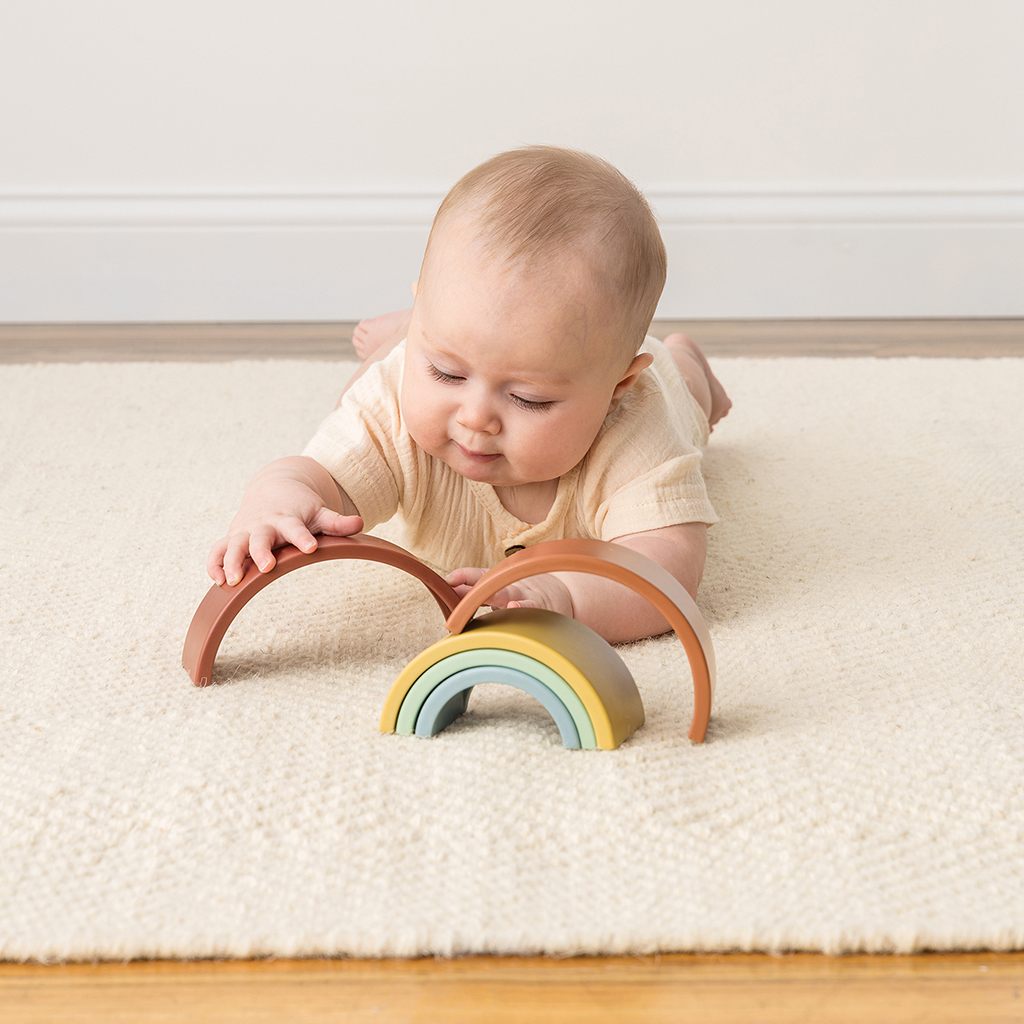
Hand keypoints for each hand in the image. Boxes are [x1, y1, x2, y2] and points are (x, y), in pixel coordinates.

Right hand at [207, 457, 362, 585]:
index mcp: (287, 519)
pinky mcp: (233, 538)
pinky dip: (214, 564)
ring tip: (232, 580)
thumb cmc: (301, 507)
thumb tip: (360, 522)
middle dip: (261, 552)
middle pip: (259, 538)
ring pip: (233, 545)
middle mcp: (264, 525)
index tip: (310, 548)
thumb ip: (337, 522)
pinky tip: (217, 581)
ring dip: (231, 562)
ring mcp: (245, 531)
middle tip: (267, 566)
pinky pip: (218, 550)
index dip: (302, 538)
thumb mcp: (319, 512)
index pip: (295, 529)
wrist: (274, 488)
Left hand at [447, 568, 573, 618]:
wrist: (564, 592)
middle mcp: (512, 585)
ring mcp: (527, 595)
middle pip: (492, 584)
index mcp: (501, 581)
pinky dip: (523, 607)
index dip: (464, 576)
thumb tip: (449, 590)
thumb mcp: (501, 588)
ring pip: (509, 594)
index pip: (480, 575)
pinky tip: (514, 608)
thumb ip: (476, 589)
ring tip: (481, 596)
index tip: (448, 580)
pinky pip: (531, 607)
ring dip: (496, 595)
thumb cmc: (525, 592)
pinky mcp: (542, 607)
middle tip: (458, 590)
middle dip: (475, 588)